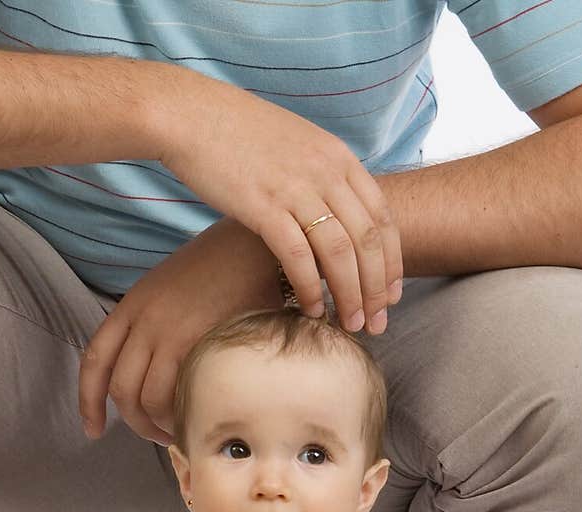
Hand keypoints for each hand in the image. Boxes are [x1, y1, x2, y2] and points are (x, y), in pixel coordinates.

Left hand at [80, 218, 281, 442]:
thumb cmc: (221, 268)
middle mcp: (145, 320)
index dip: (88, 401)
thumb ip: (154, 327)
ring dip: (162, 425)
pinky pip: (182, 395)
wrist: (256, 244)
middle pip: (122, 390)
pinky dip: (186, 415)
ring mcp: (172, 333)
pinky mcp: (201, 343)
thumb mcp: (170, 290)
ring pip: (149, 399)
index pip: (96, 361)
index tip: (92, 430)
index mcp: (132, 306)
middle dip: (135, 423)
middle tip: (157, 435)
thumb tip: (154, 374)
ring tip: (184, 431)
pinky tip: (200, 419)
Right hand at [158, 71, 401, 333]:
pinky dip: (310, 288)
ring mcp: (296, 188)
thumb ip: (321, 176)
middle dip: (376, 288)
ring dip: (349, 295)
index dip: (391, 261)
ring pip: (340, 253)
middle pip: (367, 240)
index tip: (391, 294)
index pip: (382, 217)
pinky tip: (312, 310)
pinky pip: (299, 257)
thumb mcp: (295, 146)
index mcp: (338, 157)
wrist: (189, 115)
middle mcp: (325, 172)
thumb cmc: (237, 134)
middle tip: (377, 324)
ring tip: (350, 325)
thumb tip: (334, 211)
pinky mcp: (264, 207)